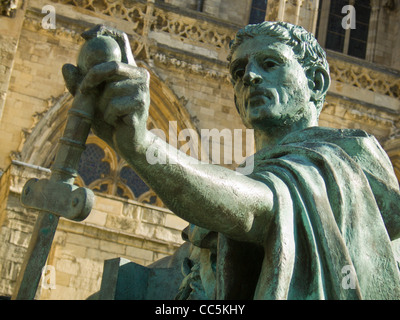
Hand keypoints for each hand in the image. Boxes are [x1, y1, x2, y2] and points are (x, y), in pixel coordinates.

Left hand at [62, 25, 149, 153]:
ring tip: (109, 114)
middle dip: (93, 77)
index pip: (121, 40)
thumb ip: (79, 85)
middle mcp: (139, 76)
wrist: (127, 143)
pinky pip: (114, 106)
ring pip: (111, 90)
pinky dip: (108, 117)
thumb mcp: (90, 100)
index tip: (85, 36)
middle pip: (112, 65)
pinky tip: (117, 122)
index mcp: (128, 69)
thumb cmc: (109, 120)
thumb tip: (67, 67)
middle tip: (84, 90)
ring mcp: (142, 91)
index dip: (105, 31)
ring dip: (102, 105)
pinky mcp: (141, 106)